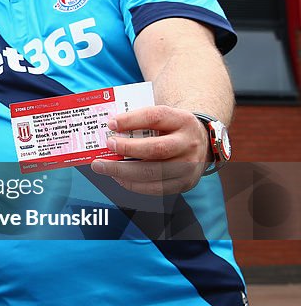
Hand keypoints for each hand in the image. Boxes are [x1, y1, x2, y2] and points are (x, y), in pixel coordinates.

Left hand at [89, 105, 208, 195]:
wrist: (202, 144)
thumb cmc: (173, 129)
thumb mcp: (165, 118)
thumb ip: (141, 121)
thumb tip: (110, 128)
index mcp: (183, 120)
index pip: (155, 117)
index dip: (131, 120)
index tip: (111, 124)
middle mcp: (189, 144)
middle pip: (156, 149)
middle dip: (126, 149)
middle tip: (107, 146)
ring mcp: (189, 166)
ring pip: (153, 172)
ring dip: (122, 171)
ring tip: (103, 167)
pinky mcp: (184, 183)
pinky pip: (155, 188)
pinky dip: (132, 184)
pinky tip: (118, 177)